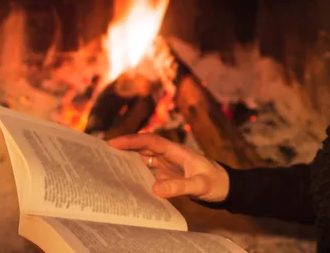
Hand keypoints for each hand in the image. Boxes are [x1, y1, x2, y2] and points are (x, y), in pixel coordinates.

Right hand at [108, 133, 229, 202]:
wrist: (227, 187)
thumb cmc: (216, 183)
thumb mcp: (199, 185)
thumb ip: (179, 186)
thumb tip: (154, 189)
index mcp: (177, 151)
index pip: (151, 141)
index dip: (132, 140)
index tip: (113, 143)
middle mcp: (170, 155)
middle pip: (144, 147)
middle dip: (124, 147)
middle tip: (101, 152)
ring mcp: (168, 165)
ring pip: (144, 158)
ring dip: (127, 159)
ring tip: (106, 163)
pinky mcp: (168, 175)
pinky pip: (148, 171)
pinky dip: (136, 173)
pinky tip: (124, 180)